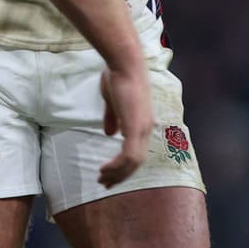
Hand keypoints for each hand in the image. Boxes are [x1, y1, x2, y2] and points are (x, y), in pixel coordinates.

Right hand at [96, 61, 152, 188]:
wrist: (124, 63)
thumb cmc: (117, 76)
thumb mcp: (113, 101)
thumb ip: (113, 118)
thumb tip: (110, 134)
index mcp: (143, 122)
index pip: (138, 152)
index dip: (124, 166)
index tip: (110, 174)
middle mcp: (147, 128)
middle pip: (137, 162)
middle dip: (121, 175)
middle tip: (105, 184)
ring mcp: (143, 128)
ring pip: (133, 163)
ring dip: (117, 173)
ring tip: (102, 178)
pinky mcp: (135, 127)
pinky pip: (129, 156)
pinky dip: (117, 166)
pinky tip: (105, 169)